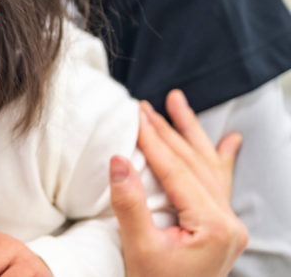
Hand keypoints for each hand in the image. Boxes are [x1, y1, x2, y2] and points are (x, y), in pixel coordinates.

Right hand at [109, 90, 247, 276]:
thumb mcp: (139, 247)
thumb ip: (130, 202)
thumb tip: (119, 158)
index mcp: (215, 227)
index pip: (179, 172)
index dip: (154, 141)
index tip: (134, 115)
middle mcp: (229, 222)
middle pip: (195, 164)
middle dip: (168, 131)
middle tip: (144, 105)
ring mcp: (229, 225)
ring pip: (209, 167)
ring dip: (190, 133)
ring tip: (177, 102)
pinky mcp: (223, 229)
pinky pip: (221, 184)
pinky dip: (222, 160)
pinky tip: (230, 141)